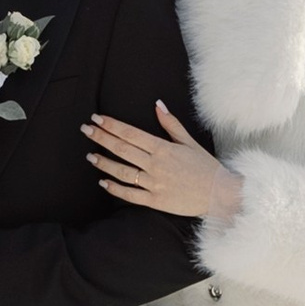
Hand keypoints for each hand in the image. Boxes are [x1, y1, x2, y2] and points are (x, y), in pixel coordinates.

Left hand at [85, 103, 244, 225]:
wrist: (219, 193)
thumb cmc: (205, 166)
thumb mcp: (189, 141)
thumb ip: (170, 124)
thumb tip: (157, 104)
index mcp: (163, 148)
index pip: (131, 134)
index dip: (112, 126)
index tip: (97, 118)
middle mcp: (155, 165)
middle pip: (122, 149)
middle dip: (101, 138)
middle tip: (85, 129)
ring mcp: (154, 184)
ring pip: (122, 172)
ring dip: (104, 163)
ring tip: (90, 156)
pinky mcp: (155, 201)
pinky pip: (130, 195)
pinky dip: (115, 189)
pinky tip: (103, 182)